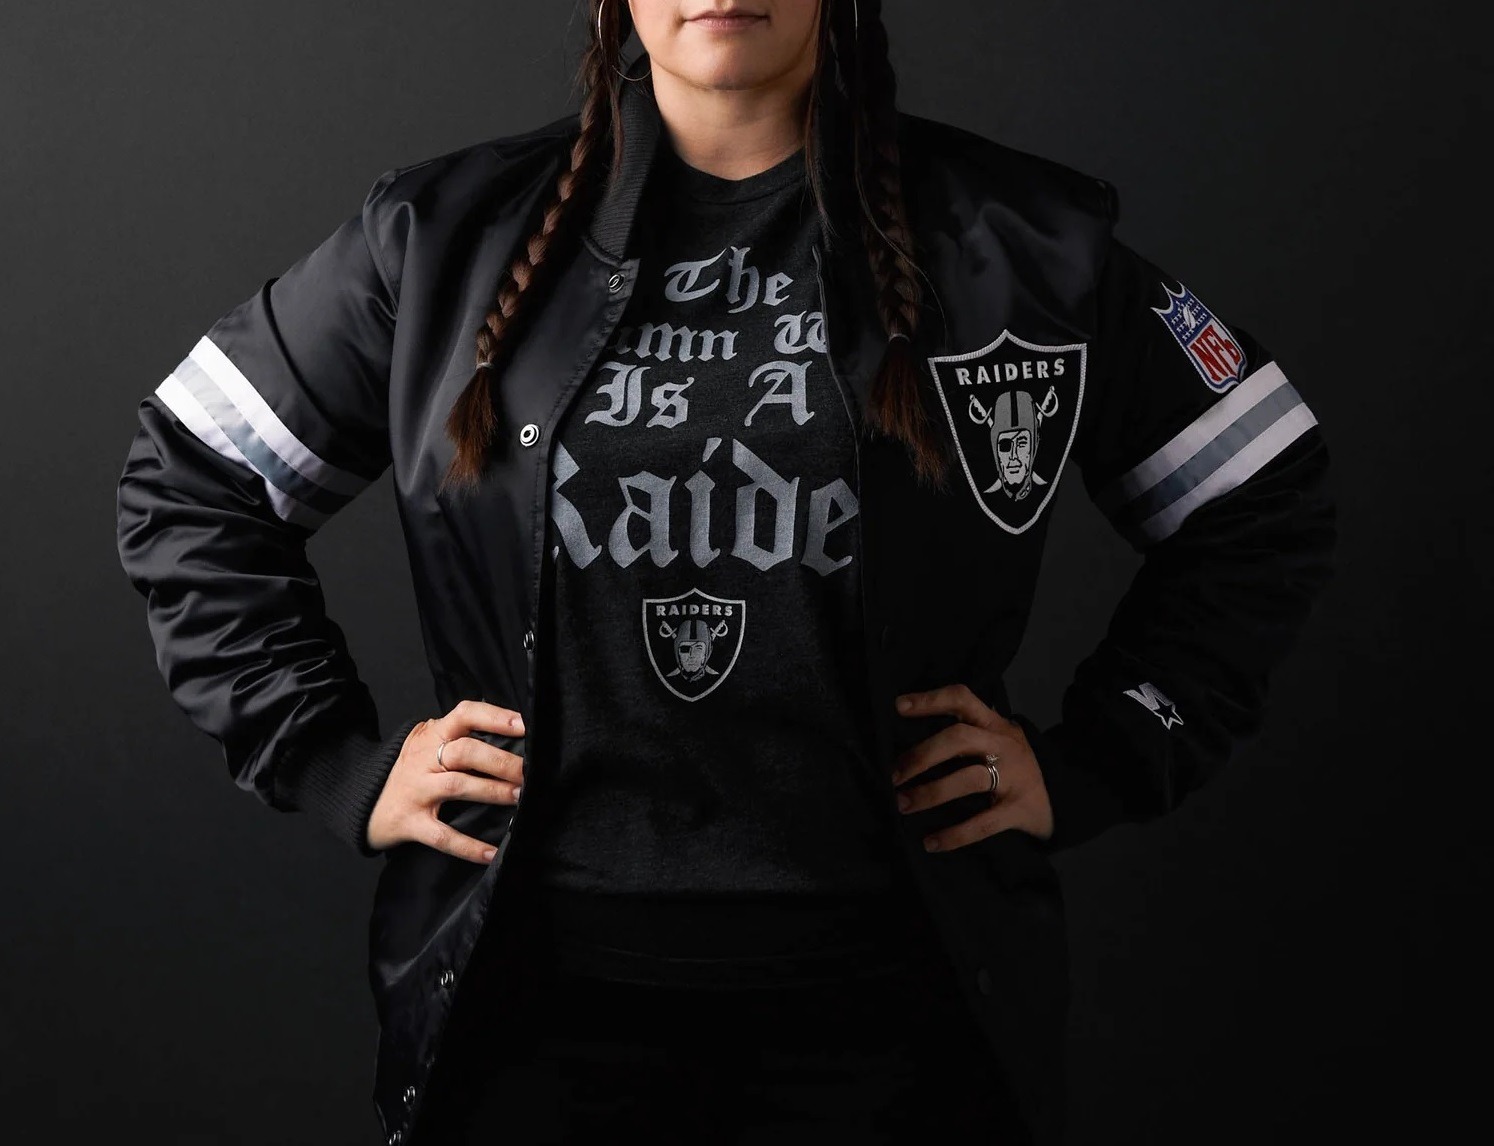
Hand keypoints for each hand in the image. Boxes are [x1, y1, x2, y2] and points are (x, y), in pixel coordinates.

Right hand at [365, 700, 526, 862]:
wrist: (360, 800)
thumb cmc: (408, 769)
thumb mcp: (426, 741)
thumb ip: (457, 734)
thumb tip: (506, 730)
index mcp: (432, 736)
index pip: (464, 714)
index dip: (495, 717)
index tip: (523, 725)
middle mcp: (423, 760)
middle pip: (465, 752)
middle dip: (501, 761)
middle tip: (529, 772)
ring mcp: (417, 791)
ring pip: (457, 786)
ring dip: (493, 791)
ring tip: (520, 797)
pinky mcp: (411, 823)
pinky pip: (443, 836)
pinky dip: (469, 846)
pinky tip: (492, 853)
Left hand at [891, 683, 1052, 852]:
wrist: (1063, 798)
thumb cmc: (1013, 767)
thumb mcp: (996, 740)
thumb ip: (965, 734)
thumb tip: (909, 747)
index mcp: (994, 725)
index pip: (962, 699)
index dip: (931, 700)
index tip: (898, 706)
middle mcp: (1004, 745)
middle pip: (959, 738)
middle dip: (922, 754)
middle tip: (894, 774)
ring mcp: (1014, 777)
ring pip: (969, 779)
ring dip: (930, 792)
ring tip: (903, 805)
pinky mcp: (1020, 809)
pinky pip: (983, 823)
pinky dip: (954, 834)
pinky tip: (931, 842)